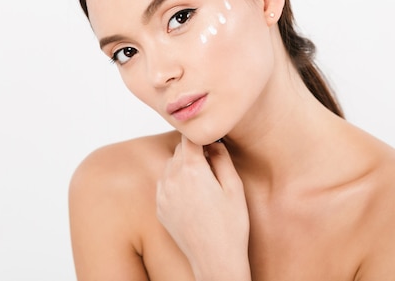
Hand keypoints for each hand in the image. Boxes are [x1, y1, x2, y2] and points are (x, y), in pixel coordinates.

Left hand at [156, 135, 250, 280]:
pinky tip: (192, 195)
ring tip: (203, 180)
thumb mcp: (234, 187)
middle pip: (179, 150)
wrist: (215, 259)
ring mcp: (163, 195)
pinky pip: (164, 184)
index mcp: (192, 170)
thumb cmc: (230, 225)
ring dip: (183, 166)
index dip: (202, 136)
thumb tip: (214, 142)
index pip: (190, 138)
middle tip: (212, 162)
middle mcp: (173, 179)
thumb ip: (222, 158)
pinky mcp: (160, 209)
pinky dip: (175, 182)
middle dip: (194, 151)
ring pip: (170, 166)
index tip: (212, 140)